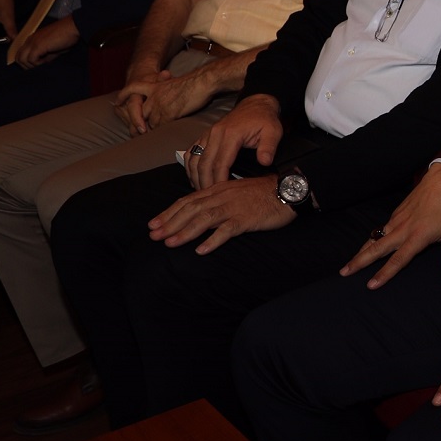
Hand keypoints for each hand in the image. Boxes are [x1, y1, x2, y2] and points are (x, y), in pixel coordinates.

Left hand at [13, 16, 78, 67]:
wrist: (72, 27)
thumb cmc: (67, 36)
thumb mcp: (55, 48)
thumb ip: (46, 56)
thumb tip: (43, 64)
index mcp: (33, 39)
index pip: (21, 54)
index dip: (27, 62)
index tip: (39, 65)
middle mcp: (30, 40)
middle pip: (18, 58)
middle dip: (27, 66)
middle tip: (38, 68)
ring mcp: (33, 42)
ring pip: (21, 60)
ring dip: (31, 66)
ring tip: (43, 64)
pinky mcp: (38, 46)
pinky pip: (31, 60)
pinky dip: (37, 64)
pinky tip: (46, 62)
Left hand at [113, 65, 220, 134]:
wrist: (202, 82)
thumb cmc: (193, 82)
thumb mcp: (173, 83)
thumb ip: (166, 91)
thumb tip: (167, 97)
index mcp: (154, 87)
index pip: (132, 88)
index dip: (123, 95)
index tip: (117, 102)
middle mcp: (154, 96)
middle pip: (139, 112)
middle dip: (137, 123)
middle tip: (134, 132)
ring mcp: (160, 106)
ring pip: (149, 122)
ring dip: (149, 130)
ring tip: (149, 137)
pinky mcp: (168, 114)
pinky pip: (160, 127)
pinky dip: (159, 132)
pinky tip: (162, 136)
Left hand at [146, 175, 294, 253]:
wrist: (287, 190)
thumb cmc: (263, 193)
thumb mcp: (236, 192)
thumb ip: (218, 200)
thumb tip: (200, 213)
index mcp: (218, 189)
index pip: (188, 200)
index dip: (169, 212)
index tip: (153, 224)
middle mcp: (222, 196)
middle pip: (191, 209)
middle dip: (170, 223)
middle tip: (154, 236)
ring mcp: (234, 207)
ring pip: (204, 219)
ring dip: (185, 231)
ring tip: (170, 243)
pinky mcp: (246, 218)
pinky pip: (227, 230)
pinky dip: (213, 240)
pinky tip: (201, 250)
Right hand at [184, 93, 282, 188]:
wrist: (256, 104)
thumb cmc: (265, 120)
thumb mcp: (273, 131)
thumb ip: (269, 147)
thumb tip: (264, 162)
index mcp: (231, 134)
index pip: (220, 163)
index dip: (219, 181)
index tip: (220, 195)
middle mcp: (215, 133)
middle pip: (204, 164)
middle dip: (205, 183)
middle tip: (209, 199)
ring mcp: (208, 134)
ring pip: (194, 159)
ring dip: (195, 176)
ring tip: (201, 192)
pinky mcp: (205, 135)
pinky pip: (192, 152)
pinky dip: (190, 167)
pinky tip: (195, 178)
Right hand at [342, 162, 440, 287]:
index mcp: (417, 236)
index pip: (397, 260)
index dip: (383, 274)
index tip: (370, 285)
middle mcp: (402, 229)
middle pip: (376, 249)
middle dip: (359, 262)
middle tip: (343, 273)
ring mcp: (397, 220)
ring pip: (374, 238)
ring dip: (361, 251)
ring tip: (348, 264)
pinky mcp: (396, 213)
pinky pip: (380, 229)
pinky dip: (370, 239)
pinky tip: (367, 246)